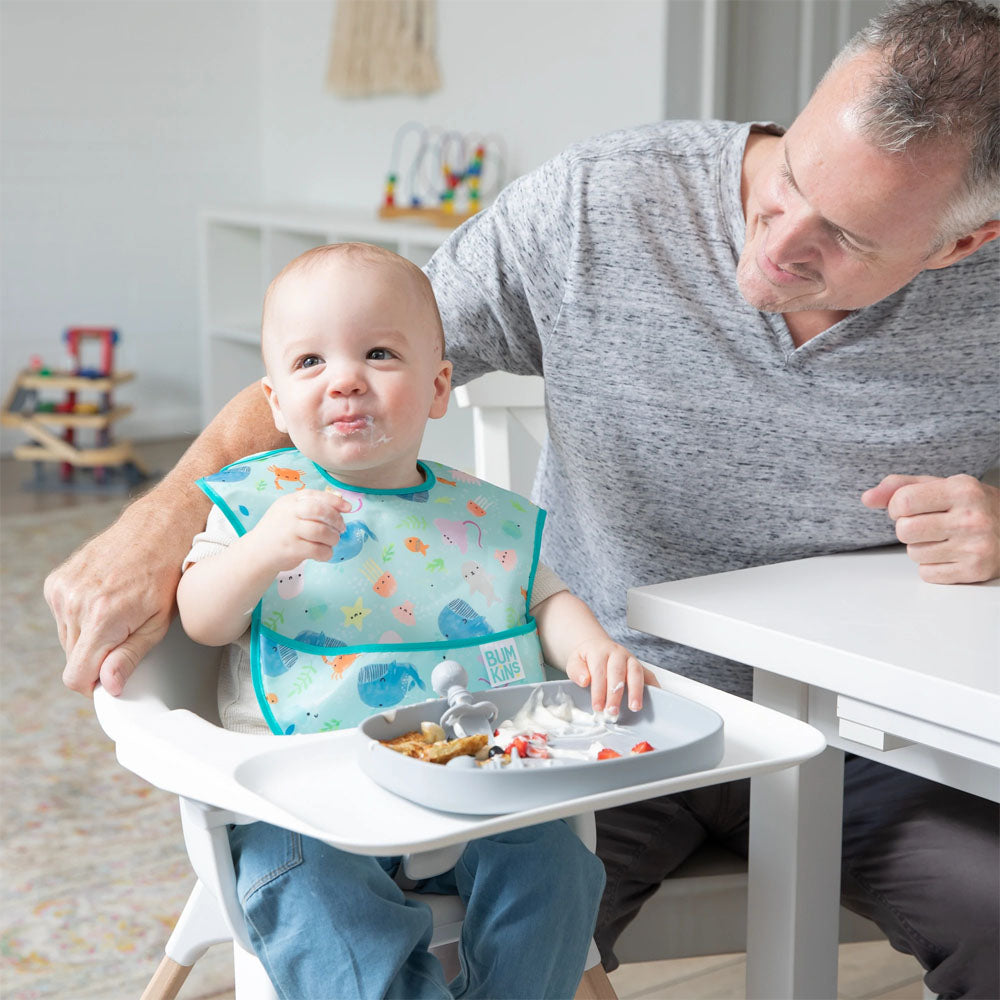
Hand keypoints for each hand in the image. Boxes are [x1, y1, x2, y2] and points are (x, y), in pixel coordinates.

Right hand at [45, 506, 179, 696]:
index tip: (112, 675)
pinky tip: (105, 599)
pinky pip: (63, 616)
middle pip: (73, 658)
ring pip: (67, 638)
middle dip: (97, 655)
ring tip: (119, 612)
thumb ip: (130, 656)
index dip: (95, 683)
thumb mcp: (159, 622)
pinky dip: (81, 615)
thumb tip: (108, 685)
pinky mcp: (56, 581)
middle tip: (127, 632)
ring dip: (89, 635)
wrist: (156, 529)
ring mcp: (63, 589)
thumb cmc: (165, 574)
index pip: (76, 676)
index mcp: (101, 617)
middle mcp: (75, 603)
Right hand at [248, 489, 351, 570]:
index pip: (316, 495)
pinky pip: (318, 550)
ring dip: (333, 538)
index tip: (348, 508)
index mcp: (290, 501)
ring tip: (332, 542)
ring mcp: (289, 531)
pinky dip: (327, 553)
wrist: (256, 552)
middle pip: (319, 510)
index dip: (335, 501)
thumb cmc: (278, 531)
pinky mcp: (291, 549)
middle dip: (336, 519)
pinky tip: (324, 553)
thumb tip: (340, 505)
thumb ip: (310, 506)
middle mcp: (289, 513)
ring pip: (321, 531)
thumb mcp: (289, 512)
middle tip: (341, 528)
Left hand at [565, 638, 656, 714]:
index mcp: (600, 652)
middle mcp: (617, 654)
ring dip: (636, 691)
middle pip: (618, 672)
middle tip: (613, 710)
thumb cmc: (586, 658)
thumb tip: (585, 680)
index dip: (598, 690)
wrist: (596, 647)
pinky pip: (649, 675)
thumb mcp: (574, 661)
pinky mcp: (640, 666)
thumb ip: (577, 671)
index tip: (597, 706)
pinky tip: (655, 699)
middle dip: (616, 694)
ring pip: (636, 672)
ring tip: (634, 707)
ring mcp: (631, 659)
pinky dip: (653, 687)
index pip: (599, 672)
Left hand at [862, 474, 999, 583]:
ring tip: (942, 538)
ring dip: (920, 548)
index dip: (896, 507)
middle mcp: (971, 518)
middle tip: (927, 525)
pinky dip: (931, 566)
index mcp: (962, 490)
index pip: (903, 501)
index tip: (907, 508)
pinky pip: (926, 573)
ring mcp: (975, 546)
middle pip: (904, 530)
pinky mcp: (975, 571)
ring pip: (913, 553)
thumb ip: (900, 487)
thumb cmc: (970, 506)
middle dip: (907, 529)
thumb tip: (867, 498)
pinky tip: (950, 554)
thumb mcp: (940, 486)